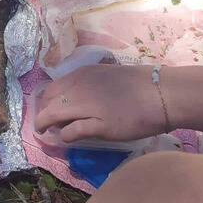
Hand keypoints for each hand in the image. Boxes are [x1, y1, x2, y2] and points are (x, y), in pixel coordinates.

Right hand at [35, 64, 165, 142]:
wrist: (161, 91)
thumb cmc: (134, 117)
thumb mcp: (106, 130)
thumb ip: (79, 130)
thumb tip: (59, 132)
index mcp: (76, 99)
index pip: (48, 111)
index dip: (41, 124)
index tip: (41, 134)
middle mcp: (75, 81)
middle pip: (49, 94)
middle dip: (44, 109)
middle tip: (50, 124)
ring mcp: (85, 72)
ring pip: (59, 83)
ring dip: (54, 98)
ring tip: (61, 112)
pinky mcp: (96, 68)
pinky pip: (70, 77)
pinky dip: (65, 88)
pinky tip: (75, 98)